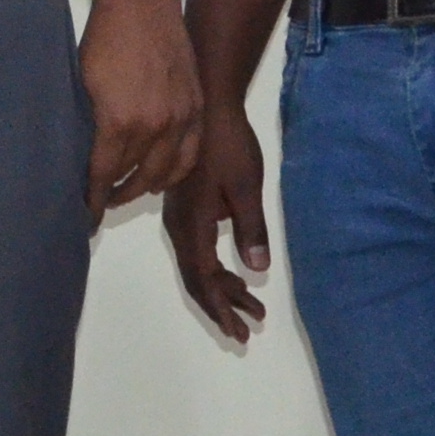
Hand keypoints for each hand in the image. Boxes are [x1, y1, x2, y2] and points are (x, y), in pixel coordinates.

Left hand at [79, 0, 201, 217]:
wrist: (142, 3)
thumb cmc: (103, 40)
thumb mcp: (83, 85)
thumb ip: (89, 125)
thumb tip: (84, 158)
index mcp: (119, 123)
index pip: (104, 175)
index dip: (94, 199)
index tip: (85, 216)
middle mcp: (154, 128)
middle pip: (136, 178)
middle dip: (117, 195)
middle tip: (104, 201)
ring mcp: (181, 118)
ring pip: (165, 171)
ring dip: (146, 186)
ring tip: (130, 191)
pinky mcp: (197, 107)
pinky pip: (190, 154)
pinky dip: (176, 172)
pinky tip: (162, 176)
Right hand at [167, 103, 271, 345]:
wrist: (208, 105)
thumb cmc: (230, 144)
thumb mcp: (247, 187)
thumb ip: (251, 228)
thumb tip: (256, 269)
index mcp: (193, 223)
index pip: (203, 278)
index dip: (221, 307)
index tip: (241, 330)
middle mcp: (179, 225)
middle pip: (196, 278)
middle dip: (221, 306)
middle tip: (247, 331)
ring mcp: (179, 217)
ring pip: (196, 265)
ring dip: (221, 289)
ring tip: (250, 308)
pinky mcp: (184, 208)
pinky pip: (196, 250)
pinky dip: (215, 268)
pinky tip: (235, 272)